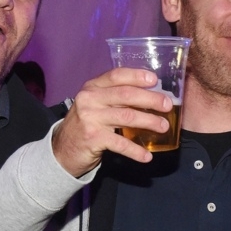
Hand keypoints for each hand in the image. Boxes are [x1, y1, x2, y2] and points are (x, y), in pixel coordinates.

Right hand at [51, 68, 172, 176]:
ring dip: (149, 122)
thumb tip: (150, 94)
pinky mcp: (93, 138)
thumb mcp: (95, 104)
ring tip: (164, 127)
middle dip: (150, 99)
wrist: (62, 149)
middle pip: (126, 95)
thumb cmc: (87, 124)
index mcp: (92, 87)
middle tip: (167, 105)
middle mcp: (90, 99)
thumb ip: (114, 97)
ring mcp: (90, 118)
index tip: (155, 80)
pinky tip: (147, 156)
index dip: (137, 76)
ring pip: (127, 117)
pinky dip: (136, 150)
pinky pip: (120, 143)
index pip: (116, 75)